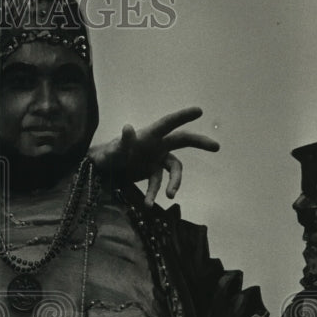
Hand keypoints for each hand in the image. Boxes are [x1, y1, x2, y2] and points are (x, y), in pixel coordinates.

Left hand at [88, 107, 219, 206]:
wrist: (100, 169)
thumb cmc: (106, 154)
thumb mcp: (113, 150)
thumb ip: (122, 142)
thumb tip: (128, 127)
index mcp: (148, 135)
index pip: (168, 123)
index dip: (182, 117)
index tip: (199, 111)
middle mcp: (156, 145)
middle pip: (182, 140)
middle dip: (199, 143)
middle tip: (216, 147)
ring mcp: (155, 158)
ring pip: (174, 169)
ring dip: (175, 182)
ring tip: (170, 195)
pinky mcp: (151, 172)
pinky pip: (159, 183)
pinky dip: (155, 194)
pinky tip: (149, 205)